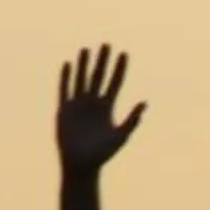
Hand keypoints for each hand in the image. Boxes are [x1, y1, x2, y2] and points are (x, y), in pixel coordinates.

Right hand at [55, 45, 145, 171]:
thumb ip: (132, 119)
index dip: (120, 69)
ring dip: (84, 65)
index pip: (115, 83)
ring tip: (86, 49)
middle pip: (99, 77)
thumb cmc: (103, 154)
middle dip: (103, 61)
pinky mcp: (64, 110)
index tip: (124, 54)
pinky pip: (65, 90)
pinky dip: (66, 77)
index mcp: (108, 108)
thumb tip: (145, 104)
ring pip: (82, 80)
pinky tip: (68, 64)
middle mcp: (93, 103)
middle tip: (107, 44)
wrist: (81, 165)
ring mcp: (79, 105)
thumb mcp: (120, 136)